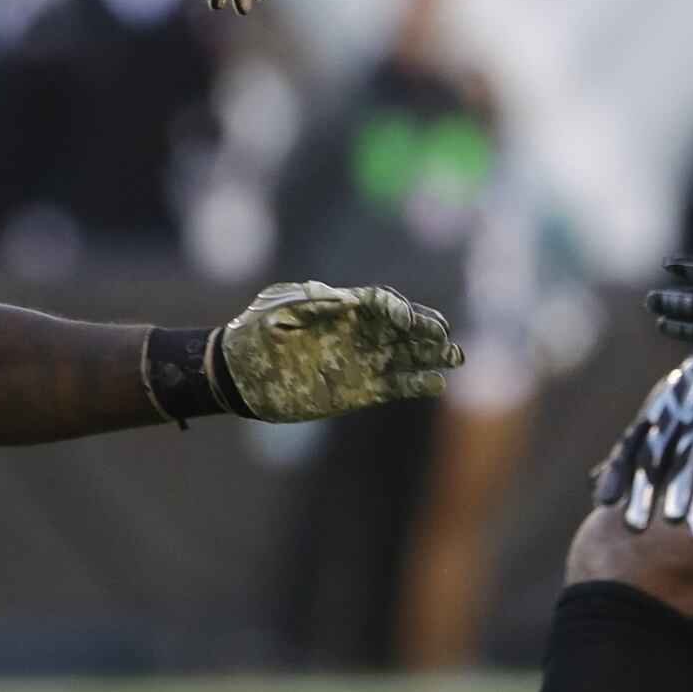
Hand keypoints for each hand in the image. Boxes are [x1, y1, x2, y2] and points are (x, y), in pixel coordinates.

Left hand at [212, 280, 456, 420]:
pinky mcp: (358, 390)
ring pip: (405, 356)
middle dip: (427, 330)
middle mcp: (357, 333)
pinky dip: (416, 383)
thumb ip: (314, 305)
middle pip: (403, 328)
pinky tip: (437, 382)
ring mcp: (360, 361)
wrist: (237, 375)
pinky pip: (394, 385)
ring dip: (431, 356)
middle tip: (446, 337)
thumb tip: (349, 301)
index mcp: (341, 309)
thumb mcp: (280, 311)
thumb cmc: (255, 334)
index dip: (400, 309)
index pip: (382, 303)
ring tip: (455, 357)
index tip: (409, 319)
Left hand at [599, 299, 692, 529]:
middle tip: (631, 527)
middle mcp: (677, 418)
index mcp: (656, 417)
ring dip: (682, 489)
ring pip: (692, 457)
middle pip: (657, 458)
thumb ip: (633, 451)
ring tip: (674, 522)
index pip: (631, 447)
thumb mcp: (662, 416)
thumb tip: (593, 482)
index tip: (602, 503)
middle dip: (643, 492)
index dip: (618, 474)